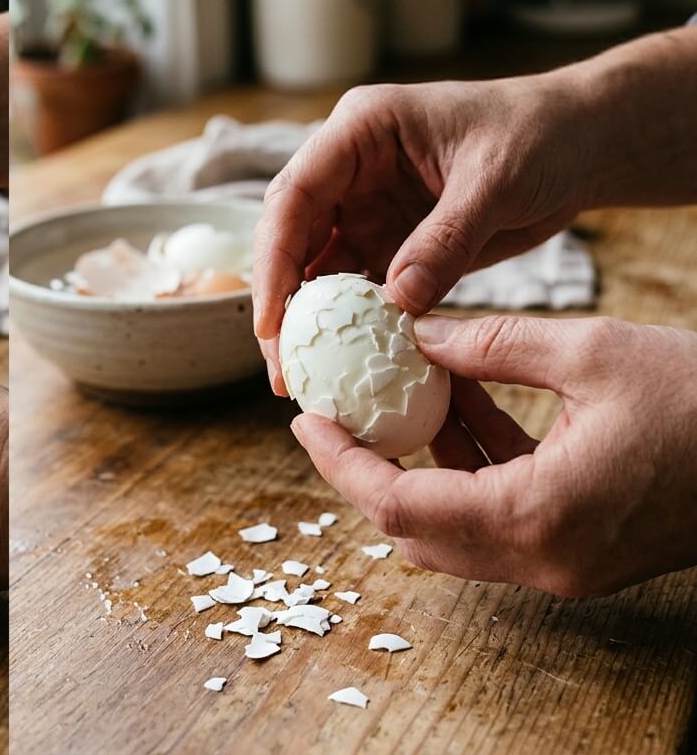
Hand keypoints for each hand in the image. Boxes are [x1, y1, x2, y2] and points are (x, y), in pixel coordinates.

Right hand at [251, 77, 593, 392]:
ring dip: (308, 323)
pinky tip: (346, 367)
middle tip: (280, 368)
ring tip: (303, 380)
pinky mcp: (389, 242)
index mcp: (361, 130)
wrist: (583, 143)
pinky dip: (350, 327)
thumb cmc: (543, 136)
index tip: (274, 319)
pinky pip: (356, 290)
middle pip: (290, 237)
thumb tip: (399, 303)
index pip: (294, 196)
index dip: (275, 258)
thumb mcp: (497, 180)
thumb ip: (446, 239)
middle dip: (280, 301)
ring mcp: (365, 208)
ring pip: (316, 270)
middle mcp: (349, 169)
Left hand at [290, 313, 696, 596]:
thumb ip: (491, 345)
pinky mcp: (579, 557)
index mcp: (535, 515)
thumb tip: (414, 332)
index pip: (396, 505)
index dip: (339, 462)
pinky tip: (469, 411)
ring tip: (405, 398)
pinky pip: (495, 525)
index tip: (306, 419)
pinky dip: (469, 476)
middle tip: (342, 412)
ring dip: (420, 470)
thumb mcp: (594, 352)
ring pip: (451, 533)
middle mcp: (541, 559)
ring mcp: (561, 567)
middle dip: (368, 469)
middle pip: (412, 529)